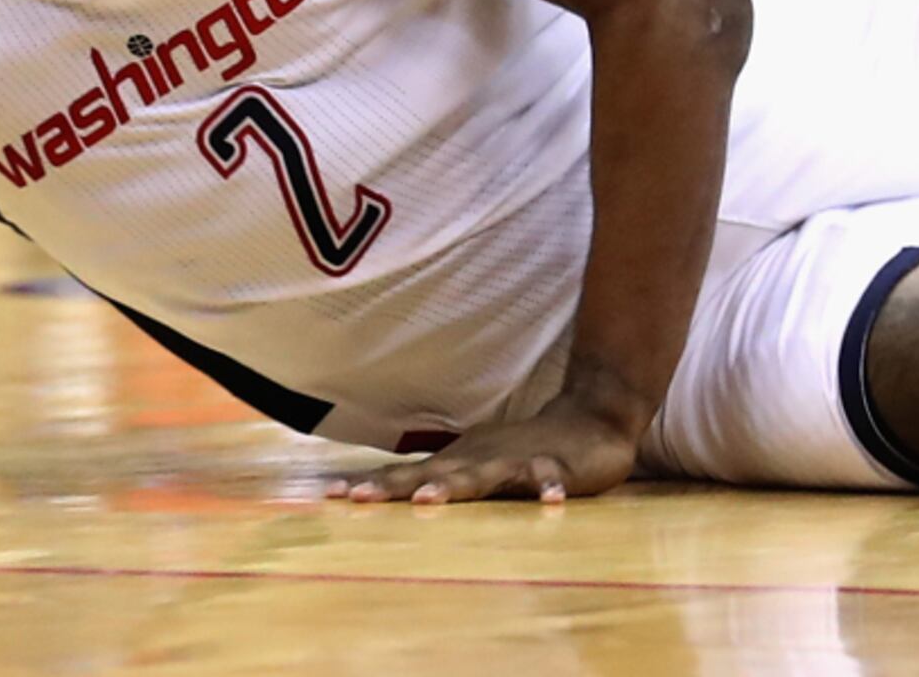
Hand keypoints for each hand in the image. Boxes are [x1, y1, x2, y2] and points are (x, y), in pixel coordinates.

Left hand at [330, 398, 636, 506]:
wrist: (590, 416)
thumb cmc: (522, 451)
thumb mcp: (475, 467)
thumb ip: (439, 483)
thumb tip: (389, 498)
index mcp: (458, 463)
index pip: (405, 476)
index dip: (369, 487)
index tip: (327, 498)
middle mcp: (479, 460)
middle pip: (430, 475)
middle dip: (393, 488)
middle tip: (356, 499)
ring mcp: (516, 461)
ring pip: (483, 476)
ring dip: (455, 487)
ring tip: (427, 501)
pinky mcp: (558, 466)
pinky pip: (551, 479)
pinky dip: (549, 488)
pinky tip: (550, 503)